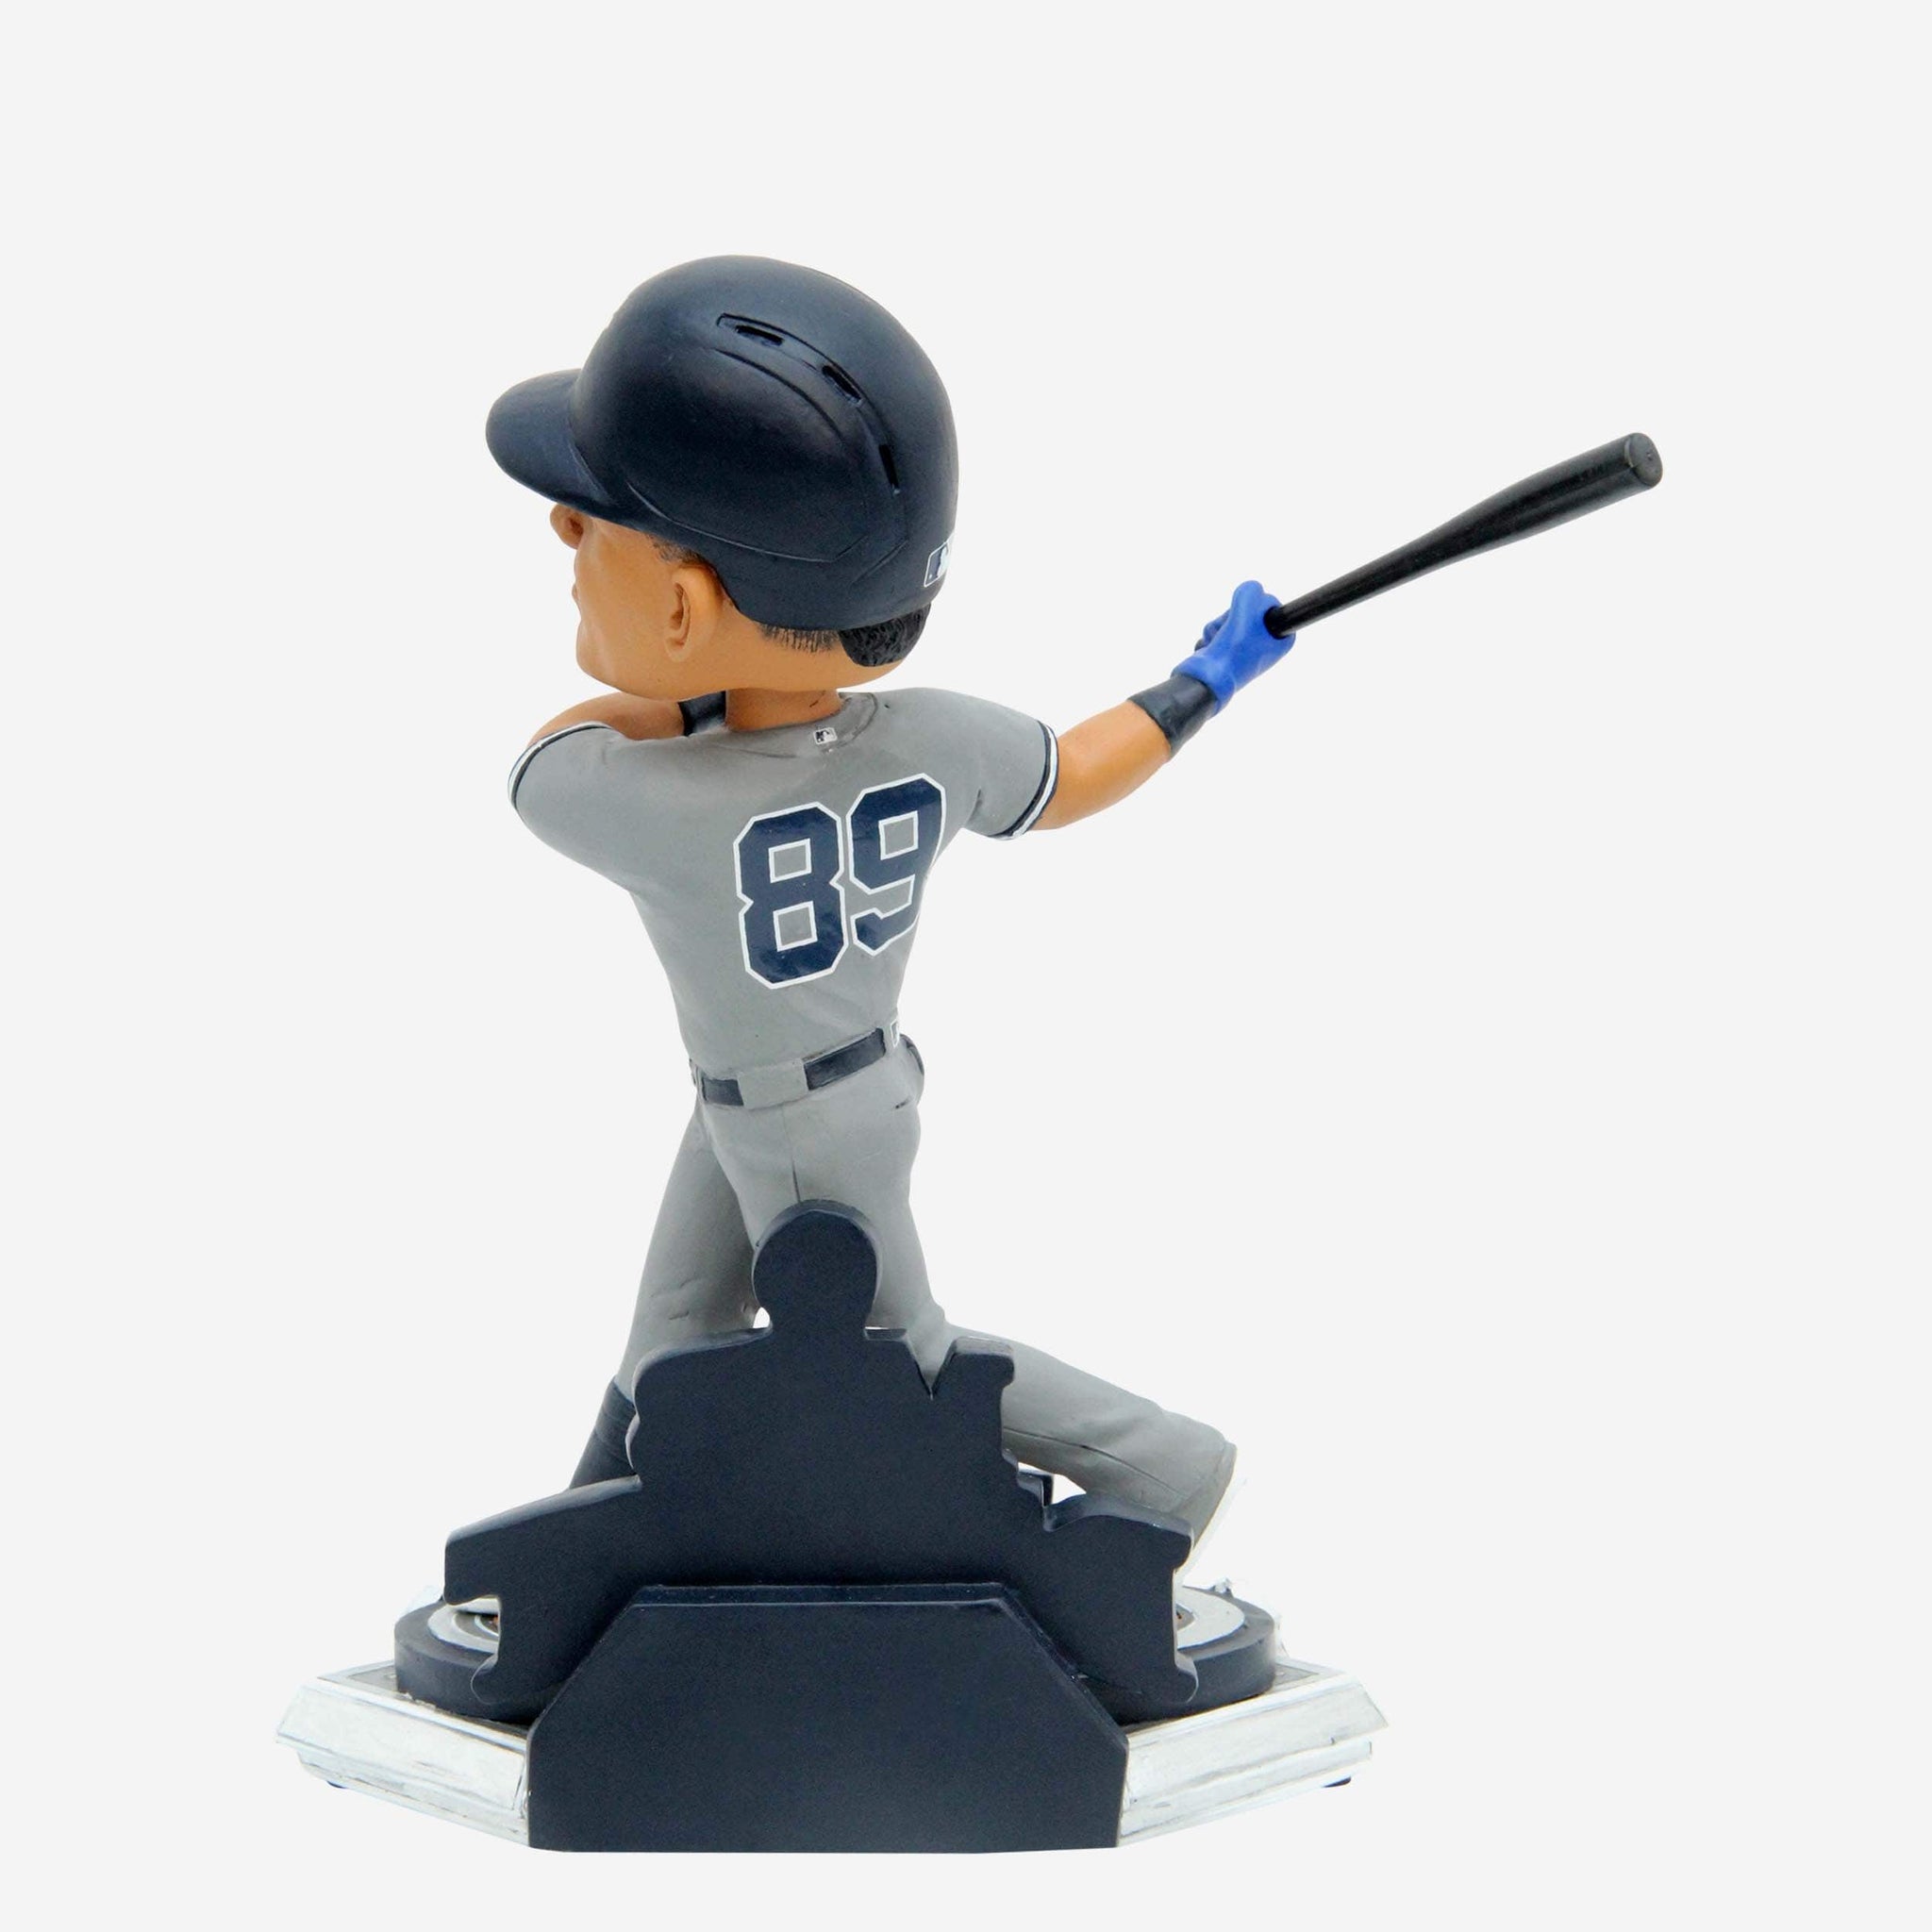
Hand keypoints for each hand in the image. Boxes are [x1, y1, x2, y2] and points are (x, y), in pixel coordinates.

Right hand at [1171, 580, 1293, 710]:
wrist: (1209, 679)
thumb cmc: (1234, 647)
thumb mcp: (1248, 606)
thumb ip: (1251, 590)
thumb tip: (1248, 591)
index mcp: (1281, 639)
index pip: (1271, 605)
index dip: (1256, 607)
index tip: (1249, 617)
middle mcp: (1266, 644)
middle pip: (1247, 609)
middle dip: (1232, 615)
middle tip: (1233, 630)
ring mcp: (1245, 649)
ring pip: (1229, 618)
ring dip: (1218, 626)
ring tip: (1220, 642)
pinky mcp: (1226, 652)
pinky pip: (1217, 632)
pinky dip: (1210, 636)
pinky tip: (1212, 648)